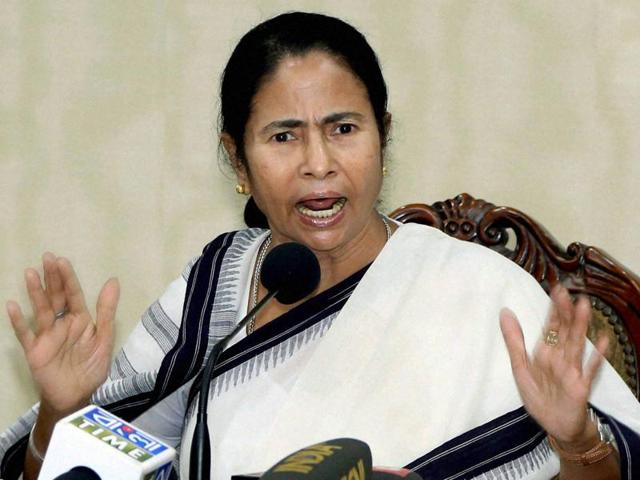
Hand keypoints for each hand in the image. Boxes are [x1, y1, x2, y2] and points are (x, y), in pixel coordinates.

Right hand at [6, 252, 119, 414]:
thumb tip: (113, 281)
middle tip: (47, 258)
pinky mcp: (34, 351)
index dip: (68, 278)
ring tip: (30, 273)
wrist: (77, 395)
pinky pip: (25, 334)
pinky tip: (12, 306)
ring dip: (35, 292)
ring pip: (40, 310)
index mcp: (80, 320)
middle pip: (56, 297)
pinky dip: (18, 321)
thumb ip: (106, 311)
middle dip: (52, 278)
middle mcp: (62, 324)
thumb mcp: (104, 338)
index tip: (61, 260)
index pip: (73, 294)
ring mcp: (46, 336)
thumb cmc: (91, 367)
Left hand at [499, 285, 607, 446]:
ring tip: (584, 306)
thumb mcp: (520, 366)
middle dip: (564, 312)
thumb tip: (505, 311)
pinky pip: (588, 370)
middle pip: (564, 331)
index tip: (557, 288)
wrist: (555, 425)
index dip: (553, 309)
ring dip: (579, 326)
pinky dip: (595, 356)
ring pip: (576, 344)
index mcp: (545, 351)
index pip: (551, 326)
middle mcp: (560, 357)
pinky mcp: (580, 387)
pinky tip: (602, 340)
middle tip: (566, 290)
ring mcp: (572, 371)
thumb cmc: (539, 395)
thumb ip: (514, 340)